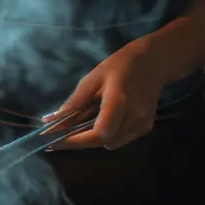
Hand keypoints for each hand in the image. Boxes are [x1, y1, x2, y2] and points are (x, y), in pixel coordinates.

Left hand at [43, 37, 166, 149]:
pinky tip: (106, 118)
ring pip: (112, 143)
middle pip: (103, 142)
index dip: (77, 141)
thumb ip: (74, 103)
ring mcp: (143, 123)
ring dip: (95, 137)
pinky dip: (109, 134)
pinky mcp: (147, 127)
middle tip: (64, 133)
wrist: (152, 62)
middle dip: (82, 140)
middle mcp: (134, 116)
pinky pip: (122, 139)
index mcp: (119, 100)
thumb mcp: (93, 78)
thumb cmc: (119, 65)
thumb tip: (52, 122)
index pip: (100, 133)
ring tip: (87, 120)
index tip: (56, 141)